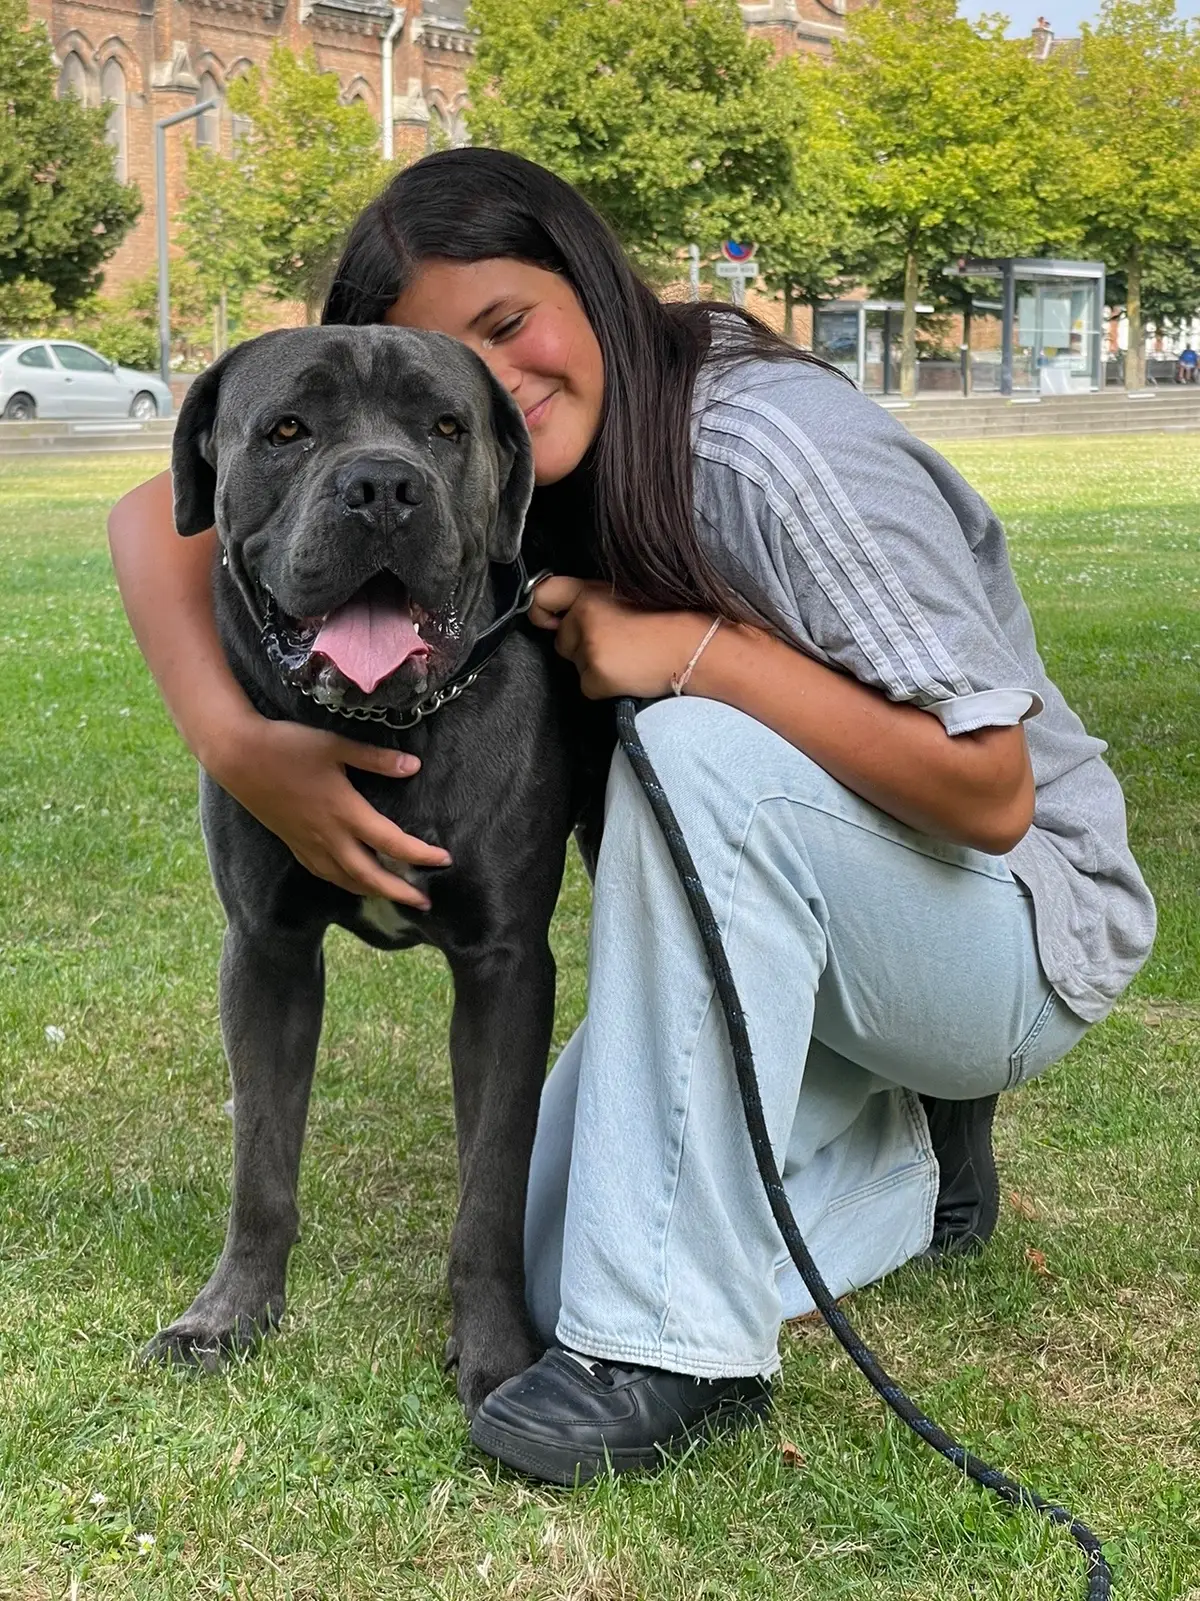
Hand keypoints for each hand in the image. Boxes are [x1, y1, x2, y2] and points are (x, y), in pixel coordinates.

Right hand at [206, 715, 450, 907]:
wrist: (238, 757)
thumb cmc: (288, 746)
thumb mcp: (336, 746)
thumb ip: (376, 759)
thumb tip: (414, 766)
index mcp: (345, 812)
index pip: (391, 843)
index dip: (420, 855)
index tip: (444, 860)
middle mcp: (328, 836)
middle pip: (370, 875)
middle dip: (399, 891)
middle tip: (424, 903)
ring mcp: (308, 843)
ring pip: (345, 879)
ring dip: (373, 891)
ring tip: (393, 896)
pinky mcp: (293, 843)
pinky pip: (324, 873)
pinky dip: (344, 883)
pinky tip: (352, 882)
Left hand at [529, 576, 714, 699]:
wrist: (694, 646)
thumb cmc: (667, 622)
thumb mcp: (625, 597)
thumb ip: (592, 603)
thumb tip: (564, 618)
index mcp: (590, 591)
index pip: (543, 594)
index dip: (540, 611)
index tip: (550, 622)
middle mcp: (584, 614)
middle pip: (560, 641)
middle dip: (580, 648)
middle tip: (617, 644)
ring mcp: (589, 644)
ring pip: (575, 666)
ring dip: (595, 667)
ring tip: (628, 657)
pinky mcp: (596, 673)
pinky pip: (587, 688)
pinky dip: (605, 688)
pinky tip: (628, 674)